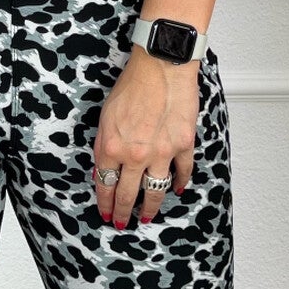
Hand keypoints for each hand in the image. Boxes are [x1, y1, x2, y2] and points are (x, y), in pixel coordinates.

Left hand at [92, 48, 197, 226]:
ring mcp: (161, 152)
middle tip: (122, 223)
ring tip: (146, 216)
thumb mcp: (106, 116)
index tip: (106, 213)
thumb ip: (105, 144)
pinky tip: (177, 189)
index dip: (105, 203)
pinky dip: (180, 182)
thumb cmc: (133, 85)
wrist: (161, 66)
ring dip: (150, 207)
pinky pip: (183, 171)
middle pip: (128, 194)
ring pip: (155, 189)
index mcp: (111, 146)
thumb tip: (105, 168)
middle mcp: (135, 155)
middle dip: (123, 212)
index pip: (105, 184)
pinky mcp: (183, 144)